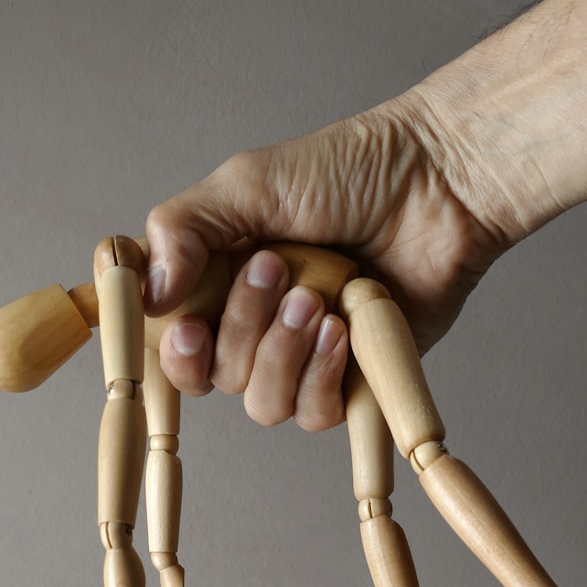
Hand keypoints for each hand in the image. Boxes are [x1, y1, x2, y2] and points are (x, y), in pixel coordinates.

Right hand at [145, 97, 509, 430]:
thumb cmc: (349, 172)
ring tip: (316, 298)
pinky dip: (322, 377)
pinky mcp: (350, 382)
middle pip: (214, 377)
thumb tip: (147, 295)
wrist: (439, 186)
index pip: (171, 342)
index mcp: (218, 282)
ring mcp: (302, 357)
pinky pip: (313, 414)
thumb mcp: (246, 183)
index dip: (174, 350)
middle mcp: (255, 327)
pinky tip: (342, 328)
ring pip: (262, 403)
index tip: (187, 327)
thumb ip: (182, 229)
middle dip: (242, 328)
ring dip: (282, 355)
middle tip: (277, 269)